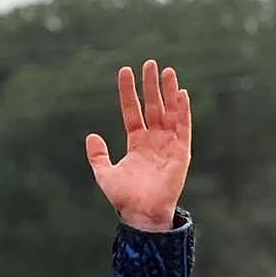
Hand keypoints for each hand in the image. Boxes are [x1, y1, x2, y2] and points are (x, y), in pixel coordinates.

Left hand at [86, 60, 191, 231]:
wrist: (141, 213)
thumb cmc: (124, 197)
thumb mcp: (104, 173)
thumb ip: (98, 155)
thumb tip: (91, 135)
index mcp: (136, 143)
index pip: (132, 111)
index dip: (129, 93)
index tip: (125, 71)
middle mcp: (153, 140)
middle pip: (153, 106)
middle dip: (151, 86)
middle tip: (150, 63)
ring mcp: (168, 144)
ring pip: (170, 112)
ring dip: (169, 92)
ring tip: (167, 71)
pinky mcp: (181, 152)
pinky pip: (183, 127)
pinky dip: (183, 110)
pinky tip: (181, 93)